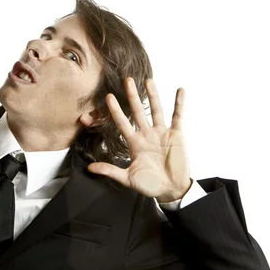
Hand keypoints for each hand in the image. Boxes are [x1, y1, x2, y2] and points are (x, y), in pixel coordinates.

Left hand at [87, 77, 191, 202]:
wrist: (171, 190)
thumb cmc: (149, 185)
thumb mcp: (127, 178)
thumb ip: (110, 171)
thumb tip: (89, 168)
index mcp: (134, 143)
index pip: (122, 123)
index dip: (115, 110)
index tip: (108, 97)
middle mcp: (146, 134)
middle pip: (138, 111)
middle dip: (132, 96)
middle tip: (127, 79)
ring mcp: (161, 133)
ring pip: (156, 110)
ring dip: (153, 95)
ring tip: (148, 80)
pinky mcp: (176, 135)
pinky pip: (178, 116)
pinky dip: (179, 104)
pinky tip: (179, 90)